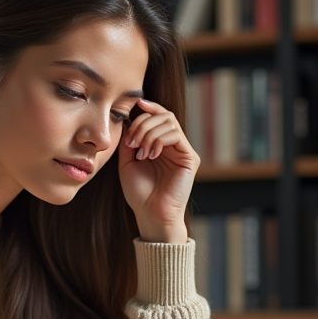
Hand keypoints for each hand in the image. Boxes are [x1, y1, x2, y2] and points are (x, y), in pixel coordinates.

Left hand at [117, 98, 198, 243]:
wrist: (150, 213)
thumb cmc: (139, 192)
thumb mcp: (127, 161)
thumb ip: (129, 140)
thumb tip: (128, 118)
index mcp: (160, 144)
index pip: (158, 117)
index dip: (148, 108)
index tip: (135, 105)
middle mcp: (173, 145)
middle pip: (163, 115)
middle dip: (143, 123)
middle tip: (131, 142)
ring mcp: (182, 151)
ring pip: (169, 122)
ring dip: (149, 132)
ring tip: (139, 151)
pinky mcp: (189, 158)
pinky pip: (176, 135)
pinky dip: (159, 139)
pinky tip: (150, 154)